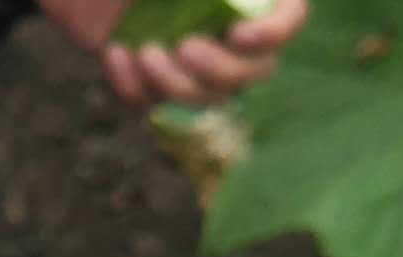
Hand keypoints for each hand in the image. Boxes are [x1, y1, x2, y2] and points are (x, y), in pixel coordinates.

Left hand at [40, 0, 308, 104]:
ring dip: (174, 83)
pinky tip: (115, 53)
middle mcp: (229, 27)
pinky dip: (131, 85)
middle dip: (220, 70)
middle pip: (252, 72)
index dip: (273, 33)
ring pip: (203, 97)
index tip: (238, 34)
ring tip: (144, 51)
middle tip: (185, 47)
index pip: (287, 18)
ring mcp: (191, 57)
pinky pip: (150, 101)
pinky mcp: (151, 76)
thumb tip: (228, 1)